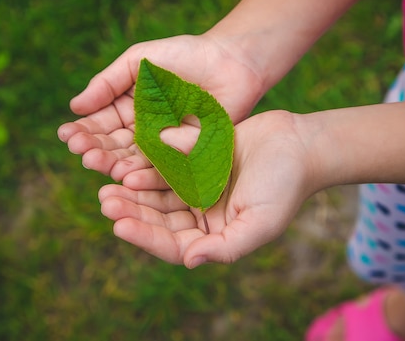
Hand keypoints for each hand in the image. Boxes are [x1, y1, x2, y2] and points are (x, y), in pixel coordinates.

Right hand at [58, 33, 267, 179]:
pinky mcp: (185, 157)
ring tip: (98, 163)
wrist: (231, 60)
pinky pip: (163, 167)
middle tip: (82, 153)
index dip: (83, 131)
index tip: (67, 135)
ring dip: (114, 164)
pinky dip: (144, 172)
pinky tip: (127, 174)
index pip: (99, 124)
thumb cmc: (184, 54)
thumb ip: (108, 82)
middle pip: (113, 146)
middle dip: (95, 150)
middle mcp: (141, 131)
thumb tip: (74, 106)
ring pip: (133, 160)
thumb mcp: (138, 60)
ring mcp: (163, 146)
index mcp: (126, 109)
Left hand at [98, 110, 316, 267]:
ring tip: (109, 185)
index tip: (120, 226)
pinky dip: (148, 168)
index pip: (174, 245)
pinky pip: (167, 168)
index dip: (146, 237)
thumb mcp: (261, 222)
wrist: (299, 143)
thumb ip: (227, 246)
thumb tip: (190, 261)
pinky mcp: (196, 163)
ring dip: (133, 191)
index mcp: (216, 236)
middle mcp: (203, 216)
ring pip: (158, 195)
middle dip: (132, 212)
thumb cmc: (286, 186)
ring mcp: (198, 189)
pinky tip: (128, 163)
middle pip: (159, 220)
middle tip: (106, 202)